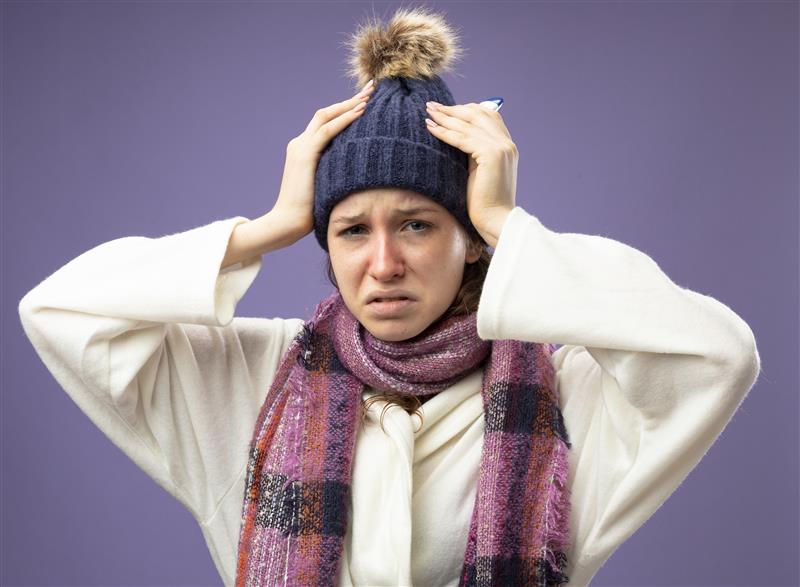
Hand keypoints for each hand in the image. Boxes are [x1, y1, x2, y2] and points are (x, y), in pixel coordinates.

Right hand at [271, 80, 375, 237]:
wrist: (288, 222)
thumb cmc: (310, 212)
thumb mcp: (325, 186)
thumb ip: (335, 174)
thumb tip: (358, 175)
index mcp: (304, 150)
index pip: (326, 122)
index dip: (345, 110)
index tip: (366, 102)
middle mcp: (300, 143)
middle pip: (326, 113)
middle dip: (350, 100)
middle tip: (372, 88)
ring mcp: (300, 147)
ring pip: (326, 116)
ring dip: (349, 104)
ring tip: (369, 95)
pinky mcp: (304, 155)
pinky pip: (327, 131)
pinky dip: (344, 120)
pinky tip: (360, 112)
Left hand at [424, 101, 516, 246]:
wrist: (496, 221)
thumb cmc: (484, 204)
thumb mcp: (479, 173)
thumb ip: (473, 154)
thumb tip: (454, 139)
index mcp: (507, 147)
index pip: (487, 116)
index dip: (465, 110)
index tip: (444, 110)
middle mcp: (507, 144)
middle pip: (478, 114)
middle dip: (453, 109)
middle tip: (431, 106)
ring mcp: (501, 148)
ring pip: (469, 124)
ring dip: (446, 117)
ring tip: (428, 113)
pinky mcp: (492, 155)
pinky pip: (463, 138)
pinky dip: (445, 132)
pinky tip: (431, 128)